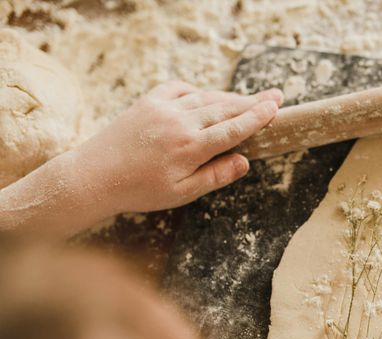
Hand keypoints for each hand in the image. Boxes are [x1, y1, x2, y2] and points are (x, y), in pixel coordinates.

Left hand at [73, 81, 282, 214]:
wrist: (93, 176)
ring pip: (205, 98)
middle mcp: (179, 122)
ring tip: (250, 99)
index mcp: (190, 147)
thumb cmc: (139, 191)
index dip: (257, 118)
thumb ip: (215, 176)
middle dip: (252, 102)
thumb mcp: (182, 193)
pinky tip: (207, 97)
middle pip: (225, 108)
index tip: (275, 108)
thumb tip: (245, 161)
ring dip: (230, 98)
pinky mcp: (148, 102)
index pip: (233, 129)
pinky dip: (198, 91)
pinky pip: (180, 89)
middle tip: (275, 96)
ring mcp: (162, 108)